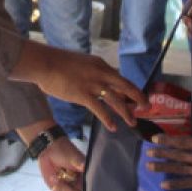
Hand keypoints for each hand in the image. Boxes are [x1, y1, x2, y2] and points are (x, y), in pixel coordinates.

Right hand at [29, 45, 145, 132]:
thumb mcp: (81, 64)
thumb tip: (96, 82)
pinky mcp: (83, 94)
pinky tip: (113, 127)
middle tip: (146, 107)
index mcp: (100, 64)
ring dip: (126, 112)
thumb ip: (91, 72)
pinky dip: (108, 119)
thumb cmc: (57, 64)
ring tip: (132, 122)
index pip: (120, 78)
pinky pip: (99, 109)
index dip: (131, 89)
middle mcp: (100, 73)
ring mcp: (92, 84)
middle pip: (126, 86)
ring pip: (116, 100)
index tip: (137, 97)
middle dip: (138, 98)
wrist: (44, 63)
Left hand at [38, 137, 84, 190]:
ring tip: (55, 180)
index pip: (89, 188)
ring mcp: (69, 188)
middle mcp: (79, 184)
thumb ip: (78, 162)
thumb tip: (84, 166)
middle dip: (67, 190)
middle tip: (60, 181)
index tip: (73, 182)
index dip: (81, 189)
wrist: (49, 151)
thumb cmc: (63, 151)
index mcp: (86, 176)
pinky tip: (54, 184)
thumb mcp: (72, 156)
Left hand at [146, 105, 191, 190]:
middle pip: (178, 156)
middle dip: (161, 154)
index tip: (155, 139)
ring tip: (150, 167)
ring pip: (181, 170)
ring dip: (164, 168)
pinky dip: (176, 184)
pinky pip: (190, 184)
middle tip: (147, 154)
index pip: (182, 142)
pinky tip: (165, 185)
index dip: (167, 141)